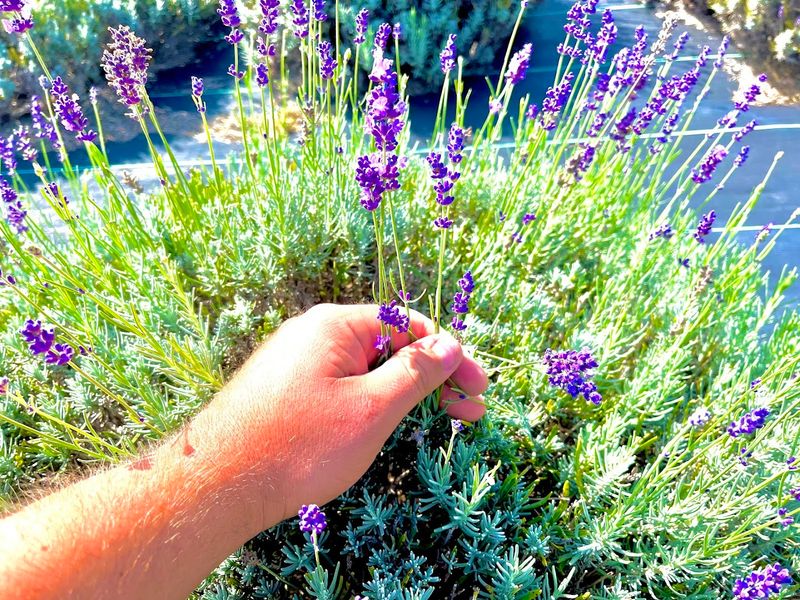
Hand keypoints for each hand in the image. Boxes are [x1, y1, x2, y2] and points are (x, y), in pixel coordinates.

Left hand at [201, 303, 487, 532]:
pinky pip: (341, 387)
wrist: (216, 485)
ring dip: (406, 393)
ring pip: (366, 370)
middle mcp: (314, 335)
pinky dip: (373, 403)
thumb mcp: (372, 407)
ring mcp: (297, 363)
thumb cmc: (298, 446)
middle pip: (390, 347)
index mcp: (336, 326)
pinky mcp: (286, 391)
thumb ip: (416, 372)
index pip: (408, 325)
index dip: (449, 354)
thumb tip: (449, 342)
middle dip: (433, 378)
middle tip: (470, 411)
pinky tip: (388, 426)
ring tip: (439, 421)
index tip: (476, 387)